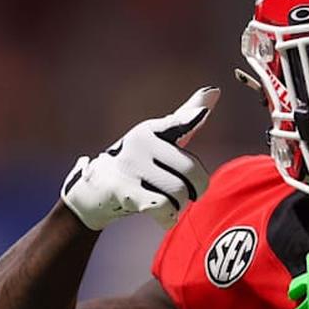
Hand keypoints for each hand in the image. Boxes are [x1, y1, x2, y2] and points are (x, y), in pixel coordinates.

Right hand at [61, 87, 218, 229]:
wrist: (93, 193)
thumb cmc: (136, 164)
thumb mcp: (159, 139)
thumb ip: (185, 119)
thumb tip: (215, 91)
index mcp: (151, 129)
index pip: (178, 123)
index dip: (193, 118)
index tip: (203, 114)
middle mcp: (139, 143)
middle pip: (190, 171)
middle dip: (196, 189)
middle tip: (188, 193)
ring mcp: (129, 166)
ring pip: (178, 192)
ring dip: (178, 205)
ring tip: (166, 202)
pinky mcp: (123, 190)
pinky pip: (162, 207)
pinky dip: (168, 217)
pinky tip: (163, 216)